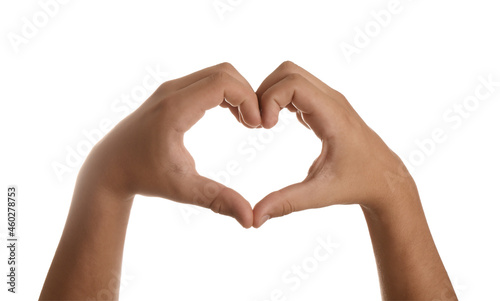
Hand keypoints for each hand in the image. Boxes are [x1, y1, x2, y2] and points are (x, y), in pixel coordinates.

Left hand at [79, 63, 260, 227]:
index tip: (257, 126)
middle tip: (256, 124)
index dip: (248, 99)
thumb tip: (250, 220)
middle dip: (247, 94)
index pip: (223, 83)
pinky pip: (206, 81)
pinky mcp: (171, 93)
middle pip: (224, 72)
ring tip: (247, 122)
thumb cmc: (144, 177)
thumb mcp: (182, 190)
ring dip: (237, 93)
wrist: (110, 167)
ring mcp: (170, 89)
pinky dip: (226, 93)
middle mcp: (171, 91)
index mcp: (174, 109)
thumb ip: (218, 200)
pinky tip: (233, 117)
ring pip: (216, 74)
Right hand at [253, 61, 414, 226]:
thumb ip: (287, 203)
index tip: (263, 127)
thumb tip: (255, 219)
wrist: (384, 178)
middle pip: (288, 71)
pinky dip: (280, 98)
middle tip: (259, 124)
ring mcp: (329, 100)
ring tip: (264, 124)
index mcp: (332, 116)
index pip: (293, 83)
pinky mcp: (325, 105)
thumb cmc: (357, 184)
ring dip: (271, 93)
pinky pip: (297, 88)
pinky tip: (275, 123)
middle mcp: (332, 100)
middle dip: (265, 91)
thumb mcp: (320, 195)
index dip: (269, 99)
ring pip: (292, 75)